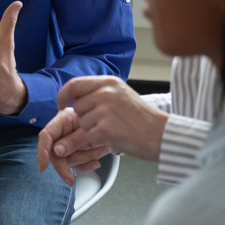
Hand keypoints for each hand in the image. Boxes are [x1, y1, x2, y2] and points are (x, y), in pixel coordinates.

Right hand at [36, 107, 108, 184]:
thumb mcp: (89, 128)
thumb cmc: (101, 118)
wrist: (114, 122)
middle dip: (65, 166)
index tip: (43, 167)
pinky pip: (76, 164)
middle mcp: (62, 133)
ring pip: (68, 160)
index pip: (46, 136)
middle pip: (55, 153)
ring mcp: (68, 143)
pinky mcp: (75, 151)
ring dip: (84, 159)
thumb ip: (73, 140)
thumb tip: (57, 152)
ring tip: (102, 150)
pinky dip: (86, 165)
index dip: (42, 152)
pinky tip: (96, 162)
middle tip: (71, 180)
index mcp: (62, 121)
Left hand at [50, 76, 167, 168]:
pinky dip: (96, 141)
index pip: (74, 84)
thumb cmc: (143, 118)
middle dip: (85, 118)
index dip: (64, 96)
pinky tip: (112, 138)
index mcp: (109, 82)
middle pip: (77, 107)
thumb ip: (99, 93)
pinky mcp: (105, 130)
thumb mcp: (122, 95)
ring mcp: (105, 111)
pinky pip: (87, 137)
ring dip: (92, 130)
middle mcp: (105, 93)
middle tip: (104, 123)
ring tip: (113, 129)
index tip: (62, 105)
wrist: (162, 134)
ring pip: (82, 123)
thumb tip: (74, 98)